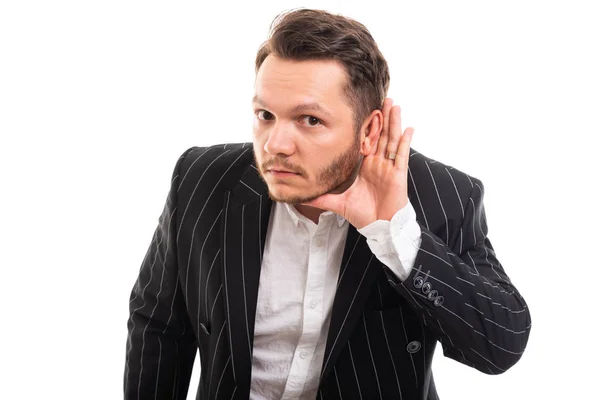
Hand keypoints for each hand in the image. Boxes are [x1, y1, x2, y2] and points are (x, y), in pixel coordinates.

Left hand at [300, 98, 413, 228]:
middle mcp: (378, 164)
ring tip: (394, 105)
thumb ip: (322, 197)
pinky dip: (405, 142)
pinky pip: (401, 156)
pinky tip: (409, 128)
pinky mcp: (398, 175)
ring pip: (392, 140)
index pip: (366, 141)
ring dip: (394, 123)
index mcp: (366, 167)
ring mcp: (389, 168)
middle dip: (382, 117)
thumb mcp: (338, 202)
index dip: (366, 126)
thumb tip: (303, 196)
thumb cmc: (362, 214)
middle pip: (381, 135)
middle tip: (383, 98)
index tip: (364, 110)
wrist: (378, 227)